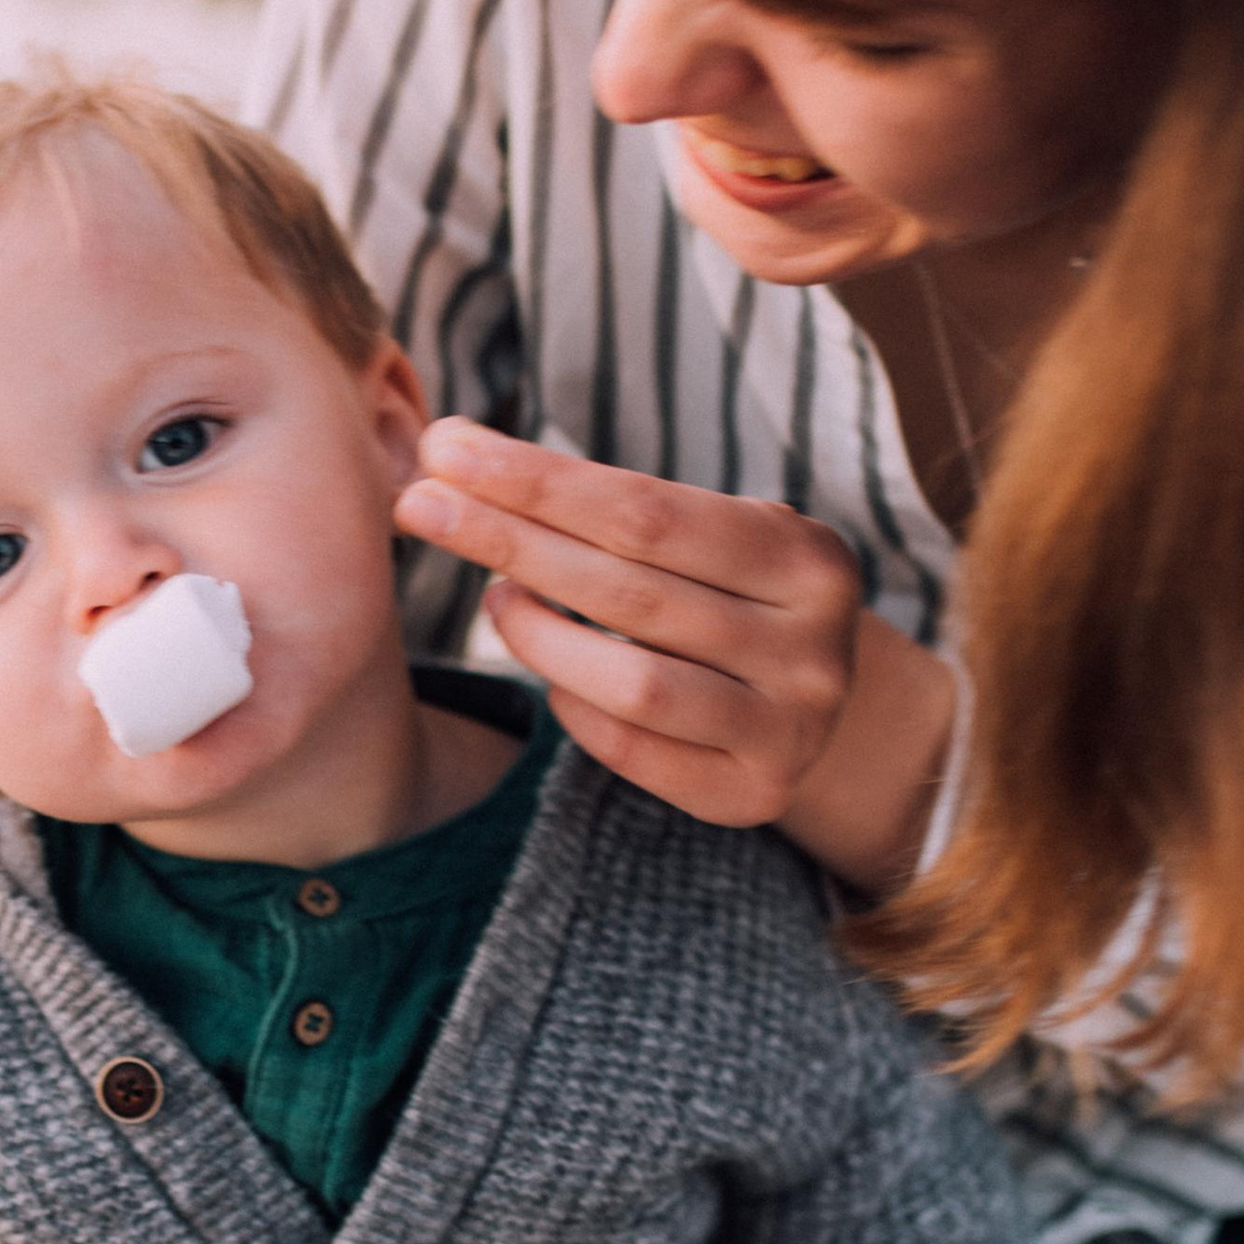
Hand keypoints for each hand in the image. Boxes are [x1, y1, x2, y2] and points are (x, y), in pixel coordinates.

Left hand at [392, 420, 954, 885]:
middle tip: (420, 505)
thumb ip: (625, 508)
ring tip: (492, 597)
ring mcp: (791, 730)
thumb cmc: (739, 593)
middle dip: (510, 540)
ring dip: (538, 634)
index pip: (648, 511)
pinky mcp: (755, 795)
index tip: (446, 448)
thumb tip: (462, 458)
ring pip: (632, 682)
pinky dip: (575, 704)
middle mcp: (811, 648)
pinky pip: (636, 750)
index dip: (538, 480)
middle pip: (629, 590)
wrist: (824, 700)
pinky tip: (547, 670)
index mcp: (809, 560)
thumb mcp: (720, 535)